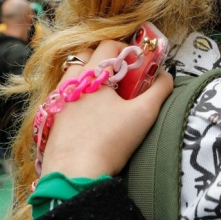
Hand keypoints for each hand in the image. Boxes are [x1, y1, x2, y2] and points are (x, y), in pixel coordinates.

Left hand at [41, 40, 173, 178]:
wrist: (75, 174)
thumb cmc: (110, 141)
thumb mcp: (143, 115)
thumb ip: (159, 91)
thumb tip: (167, 76)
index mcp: (91, 75)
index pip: (108, 45)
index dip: (127, 49)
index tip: (139, 64)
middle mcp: (70, 81)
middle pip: (87, 56)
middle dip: (107, 61)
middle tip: (125, 78)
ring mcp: (59, 99)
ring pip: (74, 74)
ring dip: (92, 76)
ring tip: (110, 95)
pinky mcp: (53, 116)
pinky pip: (68, 93)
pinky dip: (82, 93)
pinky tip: (95, 113)